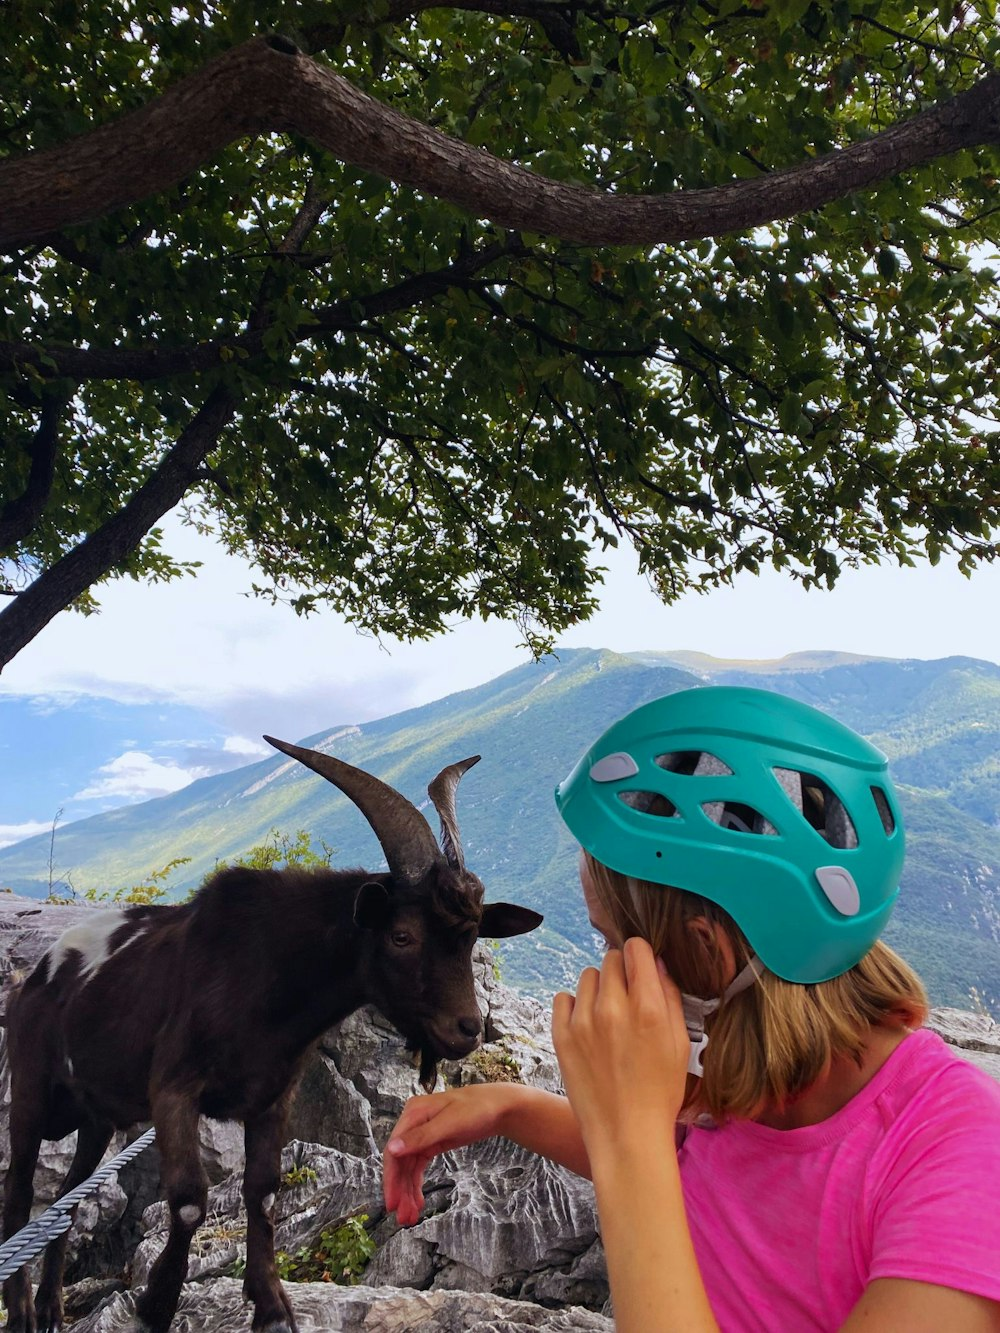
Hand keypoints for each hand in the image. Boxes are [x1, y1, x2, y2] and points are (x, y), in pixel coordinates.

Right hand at [382, 1084, 511, 1225]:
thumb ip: (421, 1137)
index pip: (393, 1150)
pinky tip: (419, 1201)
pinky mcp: (432, 1142)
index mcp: (413, 1113)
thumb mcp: (450, 1123)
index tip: (392, 1203)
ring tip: (410, 1216)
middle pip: (400, 1162)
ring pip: (409, 1167)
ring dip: (408, 1191)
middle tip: (402, 1217)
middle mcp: (414, 1123)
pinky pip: (418, 1166)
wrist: (499, 1107)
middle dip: (400, 1190)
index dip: (391, 1178)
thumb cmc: (477, 1109)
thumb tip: (392, 1148)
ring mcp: (422, 1134)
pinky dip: (417, 1184)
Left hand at [551, 937, 688, 1162]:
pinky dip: (575, 1006)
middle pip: (611, 958)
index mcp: (648, 1008)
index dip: (641, 957)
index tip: (642, 971)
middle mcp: (613, 1007)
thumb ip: (670, 997)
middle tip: (627, 1000)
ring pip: (588, 976)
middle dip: (621, 973)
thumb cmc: (660, 1093)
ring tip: (607, 1017)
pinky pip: (564, 998)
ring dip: (599, 989)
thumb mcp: (680, 1044)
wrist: (626, 1135)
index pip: (636, 949)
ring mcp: (583, 1021)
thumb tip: (656, 964)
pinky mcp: (561, 1035)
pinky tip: (588, 1027)